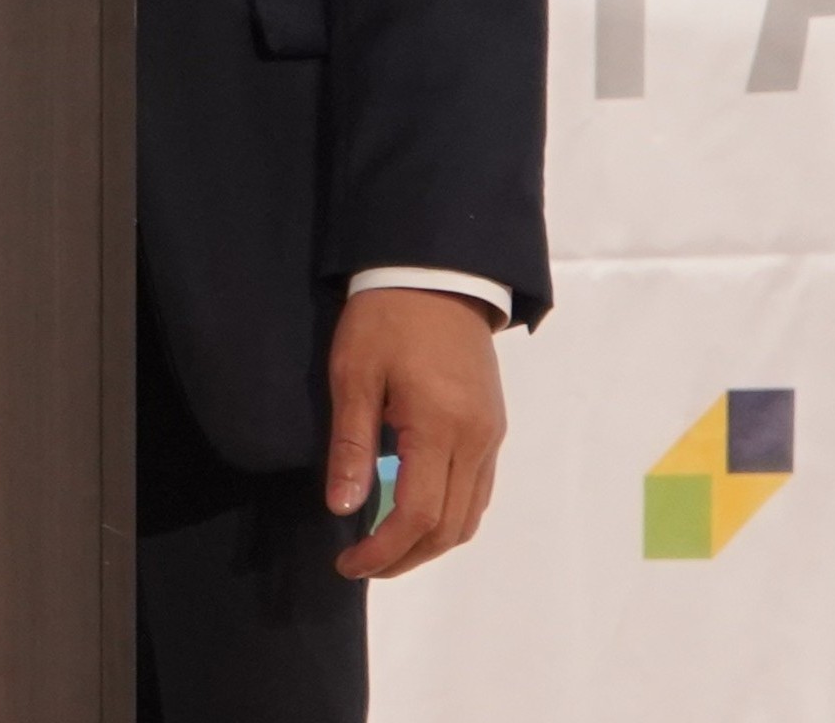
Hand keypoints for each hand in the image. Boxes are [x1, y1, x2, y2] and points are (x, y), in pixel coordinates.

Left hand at [326, 288, 504, 579]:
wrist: (436, 270)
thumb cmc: (386, 316)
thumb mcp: (354, 372)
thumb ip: (350, 443)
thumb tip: (342, 509)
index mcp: (440, 426)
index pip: (418, 516)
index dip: (383, 551)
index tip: (348, 563)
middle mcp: (476, 440)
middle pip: (449, 528)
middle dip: (405, 557)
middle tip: (362, 562)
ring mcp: (490, 435)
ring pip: (469, 516)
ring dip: (430, 542)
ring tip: (385, 544)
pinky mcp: (492, 426)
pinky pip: (477, 491)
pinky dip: (449, 515)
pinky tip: (415, 510)